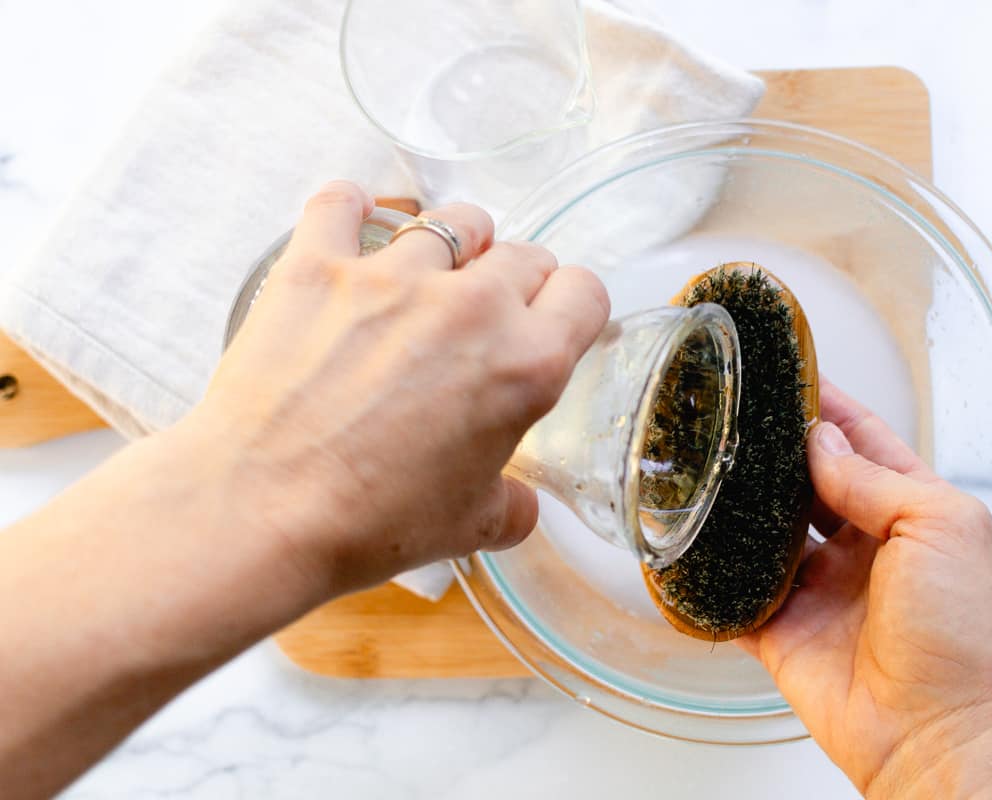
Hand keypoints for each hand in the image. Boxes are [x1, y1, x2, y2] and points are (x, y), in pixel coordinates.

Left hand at [184, 182, 609, 600]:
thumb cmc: (370, 523)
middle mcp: (471, 306)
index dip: (573, 309)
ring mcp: (393, 275)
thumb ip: (514, 504)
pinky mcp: (318, 264)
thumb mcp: (469, 525)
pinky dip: (353, 208)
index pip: (584, 292)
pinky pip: (344, 202)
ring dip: (455, 246)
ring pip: (454, 220)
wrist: (260, 513)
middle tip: (489, 318)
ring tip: (432, 275)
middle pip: (525, 254)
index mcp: (525, 365)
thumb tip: (521, 505)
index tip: (554, 322)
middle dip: (518, 282)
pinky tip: (354, 224)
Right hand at [742, 379, 991, 797]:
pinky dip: (712, 573)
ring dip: (743, 503)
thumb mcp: (941, 527)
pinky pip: (738, 594)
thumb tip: (820, 443)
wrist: (940, 735)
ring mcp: (824, 590)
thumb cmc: (967, 637)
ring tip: (705, 464)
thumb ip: (876, 479)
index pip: (866, 443)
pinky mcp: (784, 631)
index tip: (793, 373)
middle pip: (811, 482)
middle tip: (734, 415)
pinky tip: (688, 542)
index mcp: (916, 514)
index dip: (831, 408)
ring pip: (771, 532)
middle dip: (777, 450)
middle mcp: (867, 548)